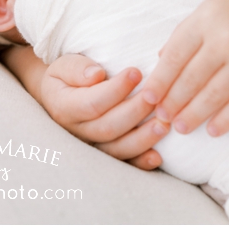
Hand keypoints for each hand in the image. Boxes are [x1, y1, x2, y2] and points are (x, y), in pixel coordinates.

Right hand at [36, 53, 168, 169]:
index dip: (115, 90)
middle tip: (156, 96)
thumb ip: (76, 69)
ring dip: (142, 139)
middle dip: (135, 112)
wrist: (64, 97)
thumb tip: (95, 75)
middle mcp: (78, 132)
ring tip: (164, 124)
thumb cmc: (71, 76)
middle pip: (107, 127)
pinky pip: (124, 163)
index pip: (91, 103)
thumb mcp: (64, 66)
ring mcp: (93, 146)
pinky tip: (157, 157)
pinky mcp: (107, 154)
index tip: (136, 72)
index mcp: (65, 108)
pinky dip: (140, 162)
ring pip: (117, 149)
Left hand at [140, 0, 228, 137]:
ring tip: (181, 128)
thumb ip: (188, 31)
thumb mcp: (215, 4)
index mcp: (209, 18)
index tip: (147, 100)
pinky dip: (226, 119)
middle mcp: (228, 38)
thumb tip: (162, 63)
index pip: (174, 58)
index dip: (158, 83)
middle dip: (171, 104)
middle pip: (190, 81)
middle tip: (161, 120)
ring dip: (193, 116)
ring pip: (213, 96)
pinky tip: (213, 129)